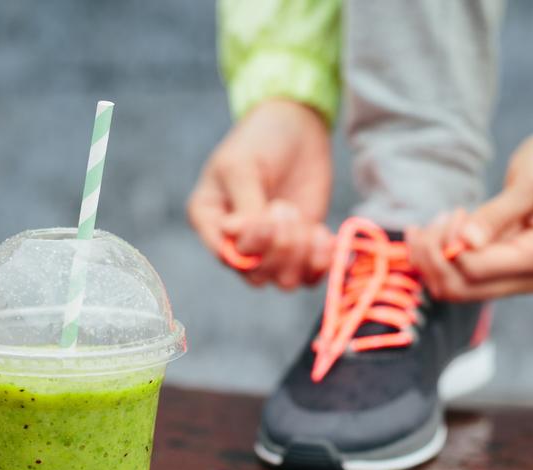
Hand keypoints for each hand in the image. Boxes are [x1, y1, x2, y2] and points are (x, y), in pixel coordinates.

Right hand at [187, 98, 333, 288]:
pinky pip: (310, 277)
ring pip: (284, 281)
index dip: (252, 245)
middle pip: (256, 275)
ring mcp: (270, 248)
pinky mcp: (300, 249)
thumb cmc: (259, 140)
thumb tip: (239, 239)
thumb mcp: (243, 166)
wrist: (296, 126)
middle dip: (279, 247)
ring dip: (301, 254)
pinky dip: (321, 262)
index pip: (226, 256)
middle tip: (286, 207)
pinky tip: (322, 235)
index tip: (267, 212)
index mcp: (210, 220)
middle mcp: (237, 242)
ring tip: (303, 220)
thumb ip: (245, 205)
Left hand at [408, 112, 532, 299]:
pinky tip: (437, 232)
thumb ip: (498, 213)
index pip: (476, 270)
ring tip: (435, 224)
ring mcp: (518, 280)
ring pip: (455, 288)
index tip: (451, 214)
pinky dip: (440, 259)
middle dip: (434, 258)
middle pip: (461, 288)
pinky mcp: (503, 274)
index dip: (449, 247)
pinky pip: (461, 278)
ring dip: (433, 260)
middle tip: (433, 222)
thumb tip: (466, 243)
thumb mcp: (532, 181)